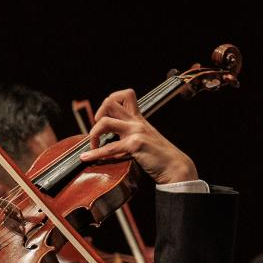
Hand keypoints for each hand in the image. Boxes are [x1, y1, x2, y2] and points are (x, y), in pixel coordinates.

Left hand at [79, 89, 196, 183]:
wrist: (175, 167)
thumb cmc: (161, 156)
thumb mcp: (146, 139)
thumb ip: (133, 134)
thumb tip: (115, 139)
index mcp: (139, 119)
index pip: (125, 95)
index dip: (110, 102)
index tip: (104, 117)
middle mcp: (136, 122)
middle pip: (110, 102)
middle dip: (98, 114)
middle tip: (97, 130)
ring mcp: (135, 132)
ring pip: (105, 122)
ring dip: (93, 134)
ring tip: (92, 146)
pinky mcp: (135, 145)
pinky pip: (110, 147)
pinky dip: (96, 153)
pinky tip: (87, 158)